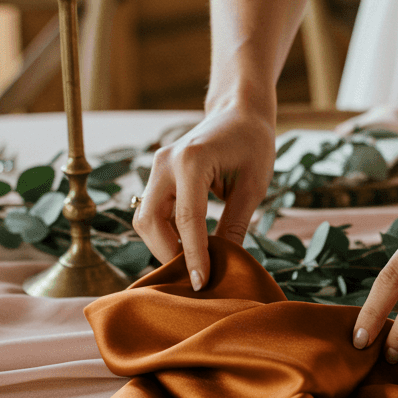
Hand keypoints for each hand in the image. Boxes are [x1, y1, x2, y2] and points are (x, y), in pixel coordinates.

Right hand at [134, 98, 275, 288]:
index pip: (186, 219)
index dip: (192, 256)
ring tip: (193, 261)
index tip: (200, 284)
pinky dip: (165, 232)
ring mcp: (156, 167)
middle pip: (150, 222)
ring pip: (144, 219)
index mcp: (192, 160)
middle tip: (195, 275)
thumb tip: (226, 265)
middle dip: (168, 253)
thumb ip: (235, 225)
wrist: (239, 113)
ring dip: (163, 245)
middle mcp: (165, 162)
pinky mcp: (157, 174)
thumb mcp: (253, 186)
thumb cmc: (253, 145)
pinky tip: (188, 245)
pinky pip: (151, 211)